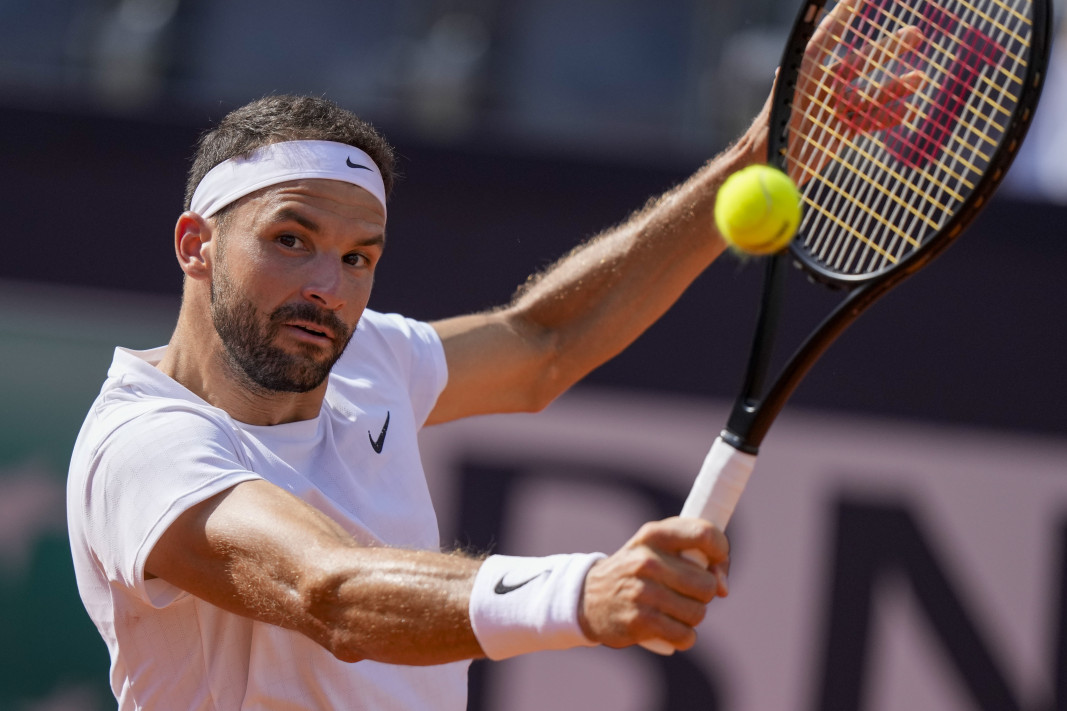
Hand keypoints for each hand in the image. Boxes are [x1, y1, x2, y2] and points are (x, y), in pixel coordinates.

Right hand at [577, 517, 728, 650]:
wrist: (588, 598)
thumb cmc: (636, 572)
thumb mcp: (657, 550)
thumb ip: (696, 557)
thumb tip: (723, 588)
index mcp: (654, 534)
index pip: (704, 534)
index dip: (721, 550)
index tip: (716, 562)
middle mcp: (647, 560)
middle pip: (707, 584)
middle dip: (703, 594)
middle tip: (684, 592)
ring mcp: (642, 591)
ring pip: (698, 613)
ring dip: (691, 617)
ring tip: (672, 610)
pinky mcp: (640, 621)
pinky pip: (685, 635)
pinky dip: (682, 637)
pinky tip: (669, 629)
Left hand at [789, 0, 925, 182]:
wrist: (769, 160)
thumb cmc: (772, 123)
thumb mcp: (790, 88)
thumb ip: (806, 65)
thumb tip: (808, 41)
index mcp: (808, 71)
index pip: (830, 35)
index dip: (844, 16)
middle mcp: (823, 86)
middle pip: (862, 63)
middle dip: (889, 49)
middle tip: (916, 36)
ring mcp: (833, 108)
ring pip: (871, 95)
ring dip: (895, 86)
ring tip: (919, 79)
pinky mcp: (839, 131)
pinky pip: (868, 121)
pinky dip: (887, 116)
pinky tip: (906, 110)